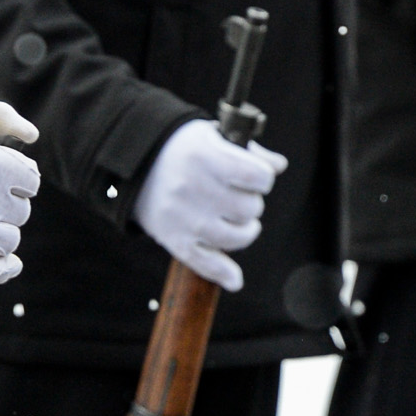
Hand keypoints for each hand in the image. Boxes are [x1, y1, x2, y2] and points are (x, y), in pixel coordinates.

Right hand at [133, 118, 287, 292]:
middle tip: (240, 197)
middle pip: (249, 208)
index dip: (264, 178)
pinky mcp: (173, 238)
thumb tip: (278, 166)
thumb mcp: (213, 135)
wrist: (137, 164)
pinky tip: (234, 279)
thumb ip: (248, 151)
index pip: (257, 176)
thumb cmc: (183, 148)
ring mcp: (183, 217)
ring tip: (239, 222)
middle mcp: (194, 187)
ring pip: (235, 237)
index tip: (257, 177)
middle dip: (252, 203)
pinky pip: (204, 263)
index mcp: (206, 156)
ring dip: (245, 231)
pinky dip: (223, 273)